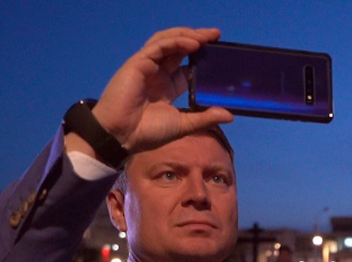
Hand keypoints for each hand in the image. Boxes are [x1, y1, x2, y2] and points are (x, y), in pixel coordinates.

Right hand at [87, 28, 233, 154]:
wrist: (122, 136)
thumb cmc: (147, 133)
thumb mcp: (183, 125)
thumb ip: (205, 117)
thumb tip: (229, 115)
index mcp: (166, 87)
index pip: (186, 65)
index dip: (202, 57)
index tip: (219, 53)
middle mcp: (157, 73)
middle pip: (179, 48)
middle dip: (198, 39)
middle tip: (217, 35)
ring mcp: (147, 66)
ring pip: (168, 41)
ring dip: (187, 35)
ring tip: (207, 36)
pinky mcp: (138, 63)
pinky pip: (159, 46)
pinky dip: (176, 42)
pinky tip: (193, 43)